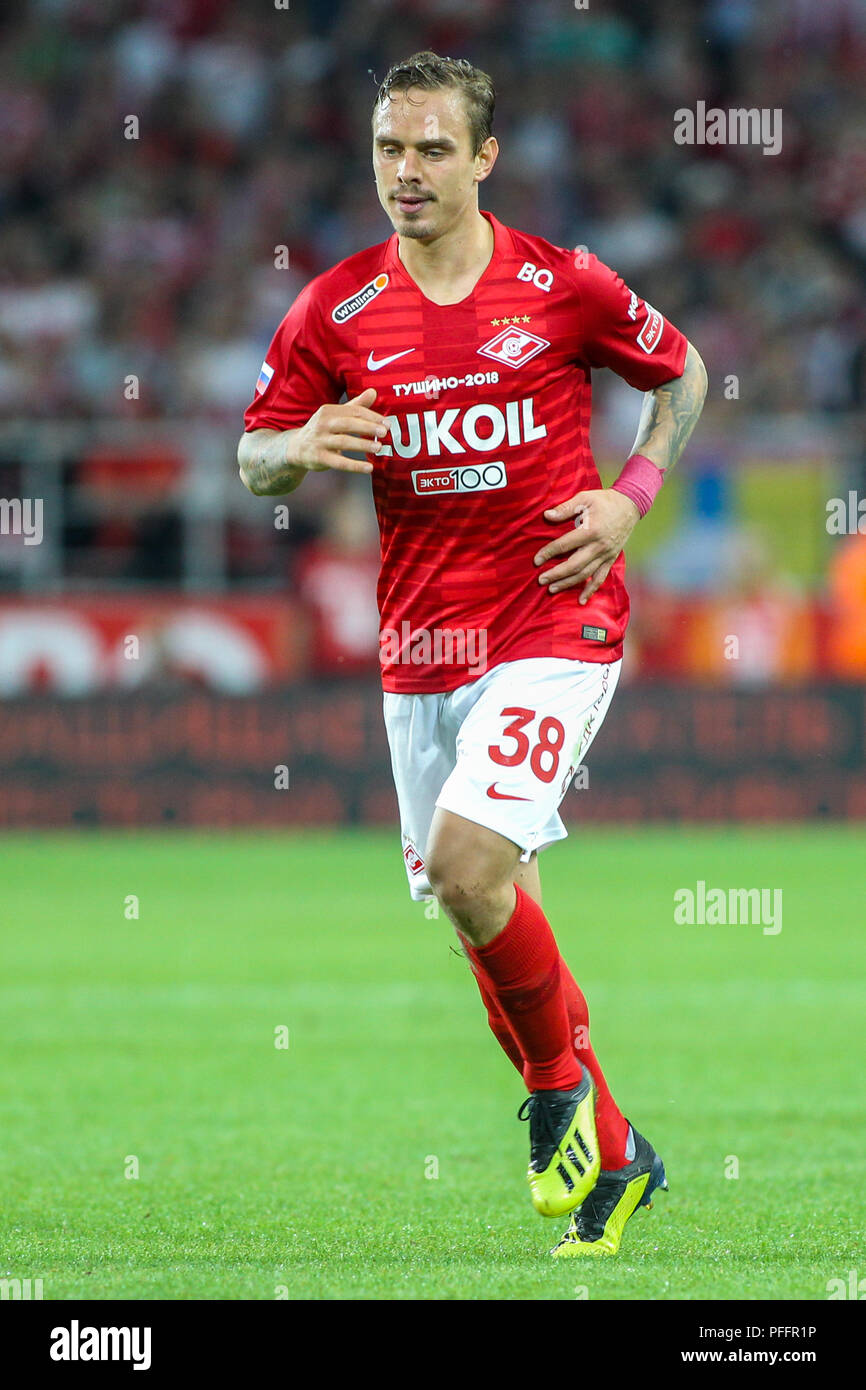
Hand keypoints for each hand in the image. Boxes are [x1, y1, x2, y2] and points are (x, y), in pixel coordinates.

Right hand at [291, 388, 387, 473]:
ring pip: (343, 442)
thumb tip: (373, 391)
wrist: (296, 447)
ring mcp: (319, 441)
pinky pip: (339, 462)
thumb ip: (355, 405)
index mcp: (329, 411)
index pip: (353, 411)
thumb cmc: (322, 430)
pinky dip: (354, 466)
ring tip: (378, 448)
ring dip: (362, 445)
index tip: (387, 424)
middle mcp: (323, 424)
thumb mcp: (336, 415)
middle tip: (384, 432)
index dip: (372, 417)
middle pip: (348, 424)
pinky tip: (369, 468)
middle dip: (367, 427)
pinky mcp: (318, 457)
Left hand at [534, 488, 639, 603]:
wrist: (630, 506)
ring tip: (552, 589)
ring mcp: (606, 555)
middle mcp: (599, 546)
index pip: (565, 545)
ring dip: (568, 583)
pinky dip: (591, 590)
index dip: (549, 553)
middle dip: (556, 574)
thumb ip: (565, 508)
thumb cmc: (604, 501)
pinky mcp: (611, 559)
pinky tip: (581, 600)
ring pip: (585, 574)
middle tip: (541, 580)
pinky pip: (600, 578)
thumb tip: (546, 516)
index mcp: (591, 530)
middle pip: (574, 565)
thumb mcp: (585, 498)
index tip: (536, 561)